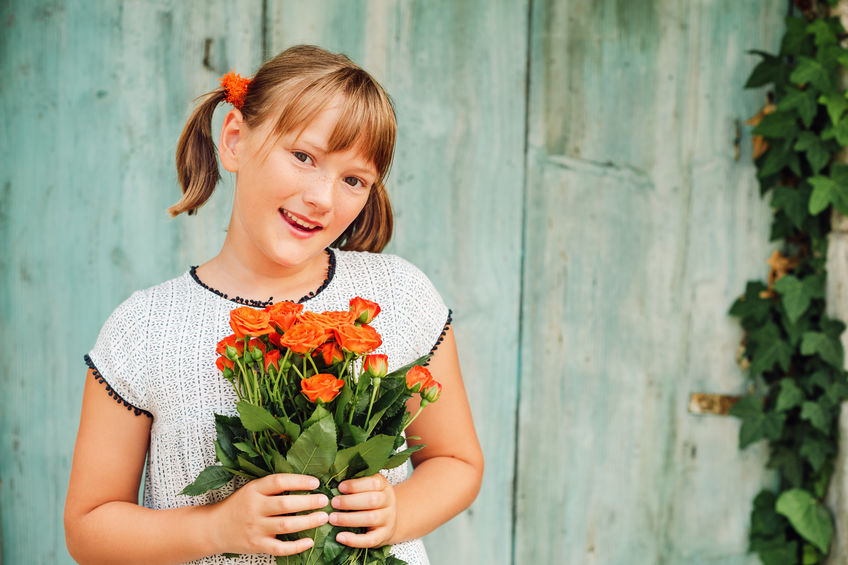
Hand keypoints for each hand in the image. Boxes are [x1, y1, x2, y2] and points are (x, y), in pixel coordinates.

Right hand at [209, 473, 329, 556]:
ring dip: (308, 522)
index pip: (279, 482)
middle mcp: (254, 508)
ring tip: (323, 517)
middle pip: (285, 505)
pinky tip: (310, 541)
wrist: (214, 528)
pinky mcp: (257, 545)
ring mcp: (256, 528)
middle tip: (324, 500)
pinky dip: (297, 546)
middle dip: (308, 502)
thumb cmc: (238, 506)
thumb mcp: (251, 489)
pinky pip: (280, 548)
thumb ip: (273, 486)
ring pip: (286, 526)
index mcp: (254, 490)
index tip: (316, 483)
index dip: (299, 481)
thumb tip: (305, 481)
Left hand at [329, 473, 396, 547]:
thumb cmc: (372, 502)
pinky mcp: (383, 536)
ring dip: (349, 519)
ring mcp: (388, 520)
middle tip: (333, 503)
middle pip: (373, 500)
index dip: (356, 485)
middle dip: (350, 501)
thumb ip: (356, 486)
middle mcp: (389, 502)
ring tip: (332, 518)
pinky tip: (340, 537)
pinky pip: (370, 540)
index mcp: (384, 487)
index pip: (374, 483)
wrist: (390, 521)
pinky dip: (354, 540)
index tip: (340, 487)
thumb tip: (333, 484)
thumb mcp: (370, 489)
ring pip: (371, 518)